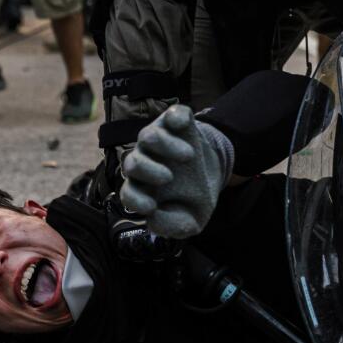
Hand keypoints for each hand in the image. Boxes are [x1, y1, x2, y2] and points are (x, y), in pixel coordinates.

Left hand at [120, 105, 234, 238]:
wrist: (214, 172)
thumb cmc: (195, 197)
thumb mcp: (190, 220)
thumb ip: (173, 226)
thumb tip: (153, 220)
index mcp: (143, 188)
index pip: (128, 193)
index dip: (135, 201)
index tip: (151, 207)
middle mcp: (144, 162)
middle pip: (132, 163)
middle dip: (147, 171)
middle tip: (168, 178)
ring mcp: (158, 140)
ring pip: (147, 137)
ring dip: (165, 146)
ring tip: (188, 156)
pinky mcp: (175, 123)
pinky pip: (171, 115)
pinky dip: (176, 118)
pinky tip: (182, 125)